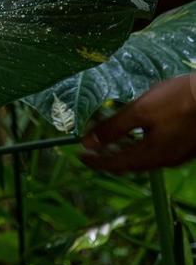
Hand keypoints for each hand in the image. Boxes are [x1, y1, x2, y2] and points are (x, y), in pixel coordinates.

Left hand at [80, 74, 195, 173]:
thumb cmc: (177, 100)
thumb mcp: (140, 111)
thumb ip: (113, 128)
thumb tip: (87, 143)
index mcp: (152, 155)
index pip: (116, 164)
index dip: (96, 161)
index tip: (79, 156)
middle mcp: (165, 160)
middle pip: (131, 164)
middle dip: (109, 157)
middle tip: (91, 150)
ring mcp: (178, 155)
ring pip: (144, 158)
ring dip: (124, 152)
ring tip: (109, 142)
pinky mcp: (186, 146)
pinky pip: (156, 151)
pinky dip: (139, 146)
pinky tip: (137, 134)